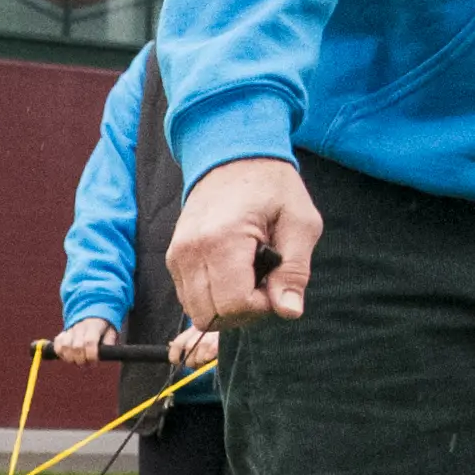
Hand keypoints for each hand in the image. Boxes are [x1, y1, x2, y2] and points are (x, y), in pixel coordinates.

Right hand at [52, 320, 112, 366]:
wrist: (90, 314)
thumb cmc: (102, 327)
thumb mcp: (110, 331)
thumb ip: (109, 341)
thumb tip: (105, 352)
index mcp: (93, 326)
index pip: (89, 342)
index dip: (91, 355)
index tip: (94, 361)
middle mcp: (80, 327)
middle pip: (76, 347)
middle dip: (81, 359)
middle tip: (86, 363)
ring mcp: (69, 330)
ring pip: (64, 347)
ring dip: (70, 358)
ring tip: (76, 360)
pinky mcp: (61, 334)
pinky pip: (57, 345)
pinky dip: (60, 353)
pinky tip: (68, 356)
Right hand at [165, 152, 320, 330]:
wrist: (234, 157)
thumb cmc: (272, 188)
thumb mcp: (300, 223)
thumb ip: (295, 270)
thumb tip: (289, 311)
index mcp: (222, 240)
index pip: (234, 305)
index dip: (261, 307)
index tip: (276, 283)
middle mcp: (190, 251)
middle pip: (210, 316)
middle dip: (243, 312)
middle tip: (265, 285)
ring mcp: (177, 256)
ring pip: (197, 313)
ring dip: (227, 308)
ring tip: (250, 279)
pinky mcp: (174, 259)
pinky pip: (190, 299)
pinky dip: (213, 298)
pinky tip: (233, 275)